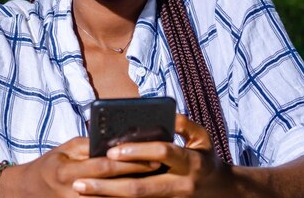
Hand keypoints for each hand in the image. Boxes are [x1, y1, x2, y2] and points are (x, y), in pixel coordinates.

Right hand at [11, 137, 162, 197]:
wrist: (28, 191)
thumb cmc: (52, 164)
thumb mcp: (66, 150)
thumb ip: (89, 146)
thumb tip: (118, 142)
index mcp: (67, 171)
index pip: (104, 167)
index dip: (129, 164)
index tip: (152, 158)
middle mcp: (72, 193)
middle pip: (112, 189)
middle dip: (138, 180)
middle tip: (161, 173)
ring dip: (135, 196)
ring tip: (158, 188)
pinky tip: (138, 196)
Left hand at [71, 114, 223, 196]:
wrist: (222, 192)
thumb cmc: (207, 157)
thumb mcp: (202, 136)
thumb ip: (184, 123)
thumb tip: (164, 114)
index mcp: (190, 162)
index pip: (162, 153)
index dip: (137, 151)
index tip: (112, 149)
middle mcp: (180, 184)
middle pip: (140, 188)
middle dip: (109, 186)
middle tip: (81, 181)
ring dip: (107, 197)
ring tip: (82, 190)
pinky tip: (96, 197)